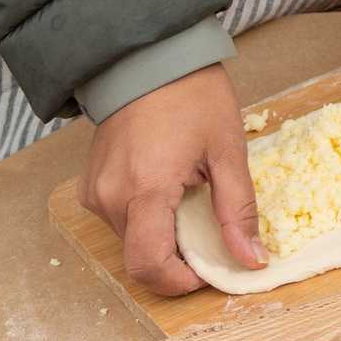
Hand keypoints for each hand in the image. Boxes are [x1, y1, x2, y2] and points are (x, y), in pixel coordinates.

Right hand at [79, 63, 257, 295]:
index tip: (209, 270)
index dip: (181, 281)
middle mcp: (110, 197)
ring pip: (130, 241)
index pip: (150, 264)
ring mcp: (94, 193)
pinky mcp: (89, 187)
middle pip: (141, 256)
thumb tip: (251, 260)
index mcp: (145, 189)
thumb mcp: (228, 150)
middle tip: (209, 230)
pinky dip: (146, 219)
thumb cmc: (193, 95)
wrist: (150, 59)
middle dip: (177, 257)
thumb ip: (238, 210)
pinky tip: (168, 189)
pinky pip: (119, 220)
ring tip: (190, 197)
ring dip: (162, 235)